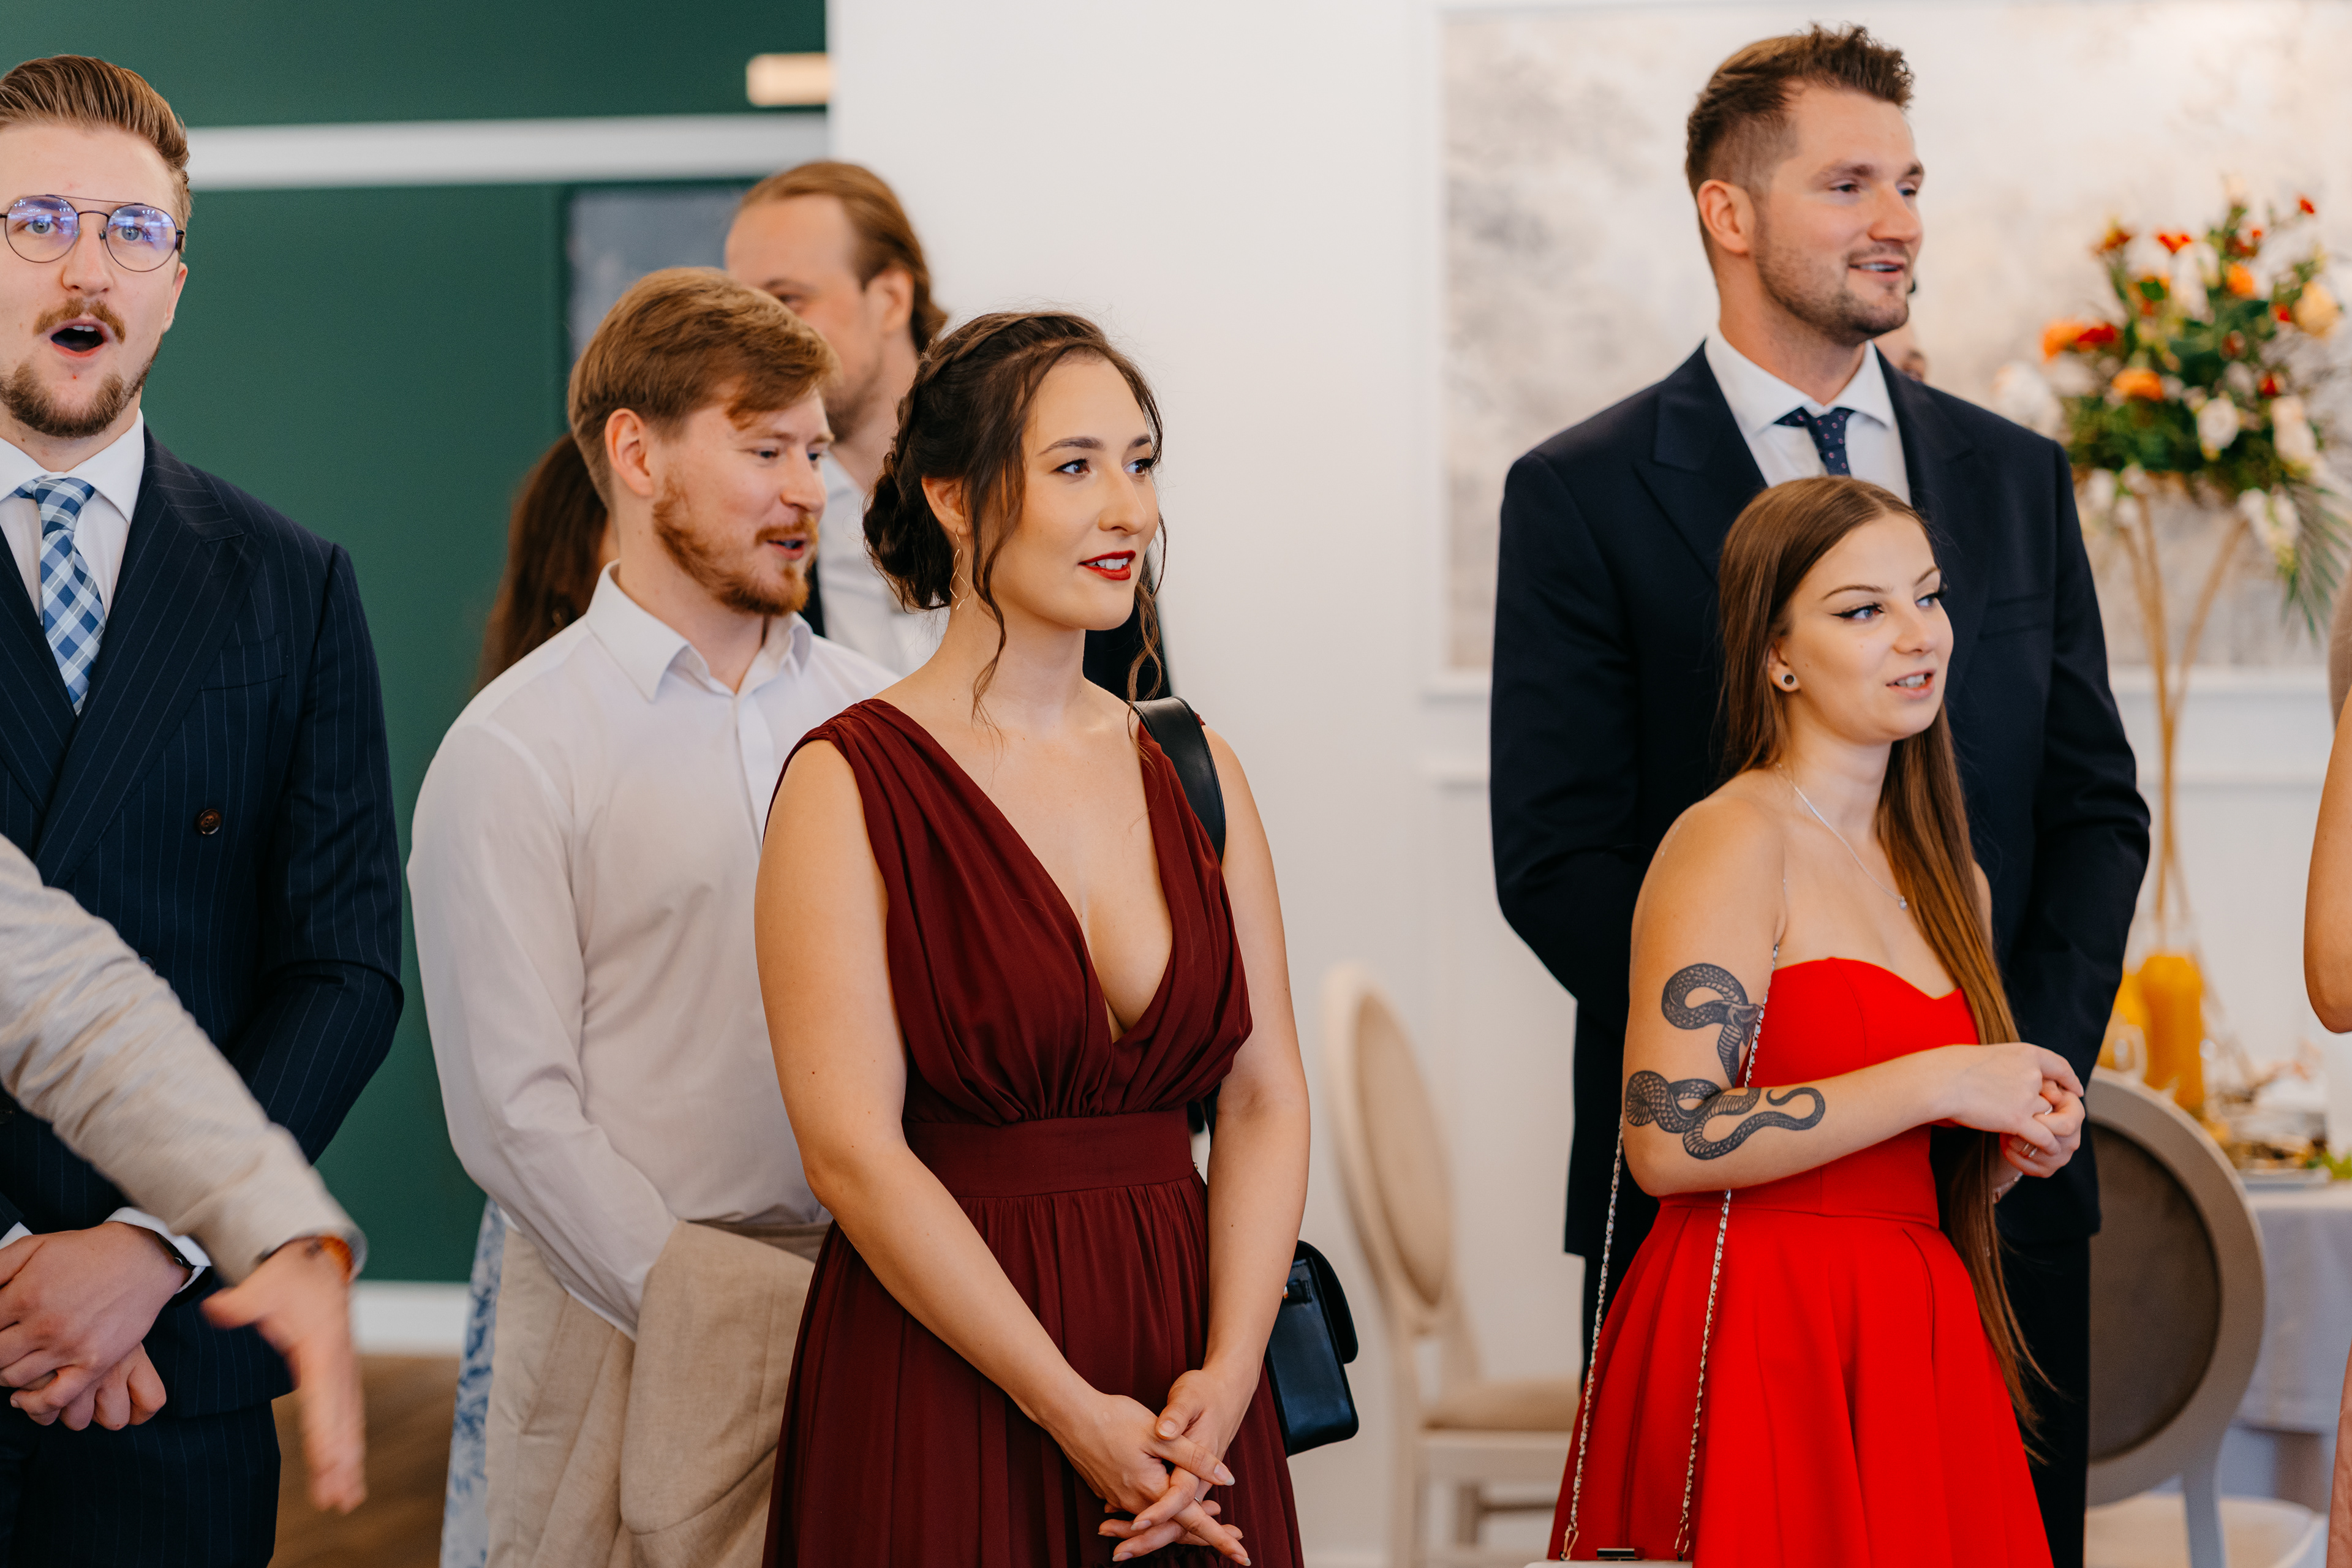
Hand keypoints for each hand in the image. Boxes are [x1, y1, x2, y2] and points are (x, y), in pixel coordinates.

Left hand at [0, 1223, 184, 1415]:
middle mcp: (43, 1325)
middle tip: (2, 1345)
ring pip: (14, 1377)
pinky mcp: (93, 1363)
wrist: (143, 1258)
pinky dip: (33, 1404)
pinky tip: (22, 1398)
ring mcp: (69, 1347)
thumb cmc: (87, 1251)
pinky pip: (55, 1397)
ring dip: (4, 1374)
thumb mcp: (36, 1244)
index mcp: (25, 1295)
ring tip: (10, 1363)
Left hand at [204, 1239, 364, 1512]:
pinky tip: (347, 1471)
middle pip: (343, 1418)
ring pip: (350, 1421)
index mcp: (322, 1344)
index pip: (324, 1396)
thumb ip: (240, 1303)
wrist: (319, 1258)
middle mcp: (339, 1361)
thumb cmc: (289, 1276)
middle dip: (341, 1460)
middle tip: (337, 1498)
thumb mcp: (264, 1285)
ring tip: (345, 1499)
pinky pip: (349, 1415)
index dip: (326, 1432)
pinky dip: (350, 1445)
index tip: (327, 1464)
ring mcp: (344, 1368)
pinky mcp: (341, 1373)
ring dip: (349, 1460)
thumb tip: (217, 1309)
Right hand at [1048, 1388, 1244, 1563]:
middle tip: (1236, 1537)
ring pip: (1158, 1520)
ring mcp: (1119, 1499)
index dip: (1220, 1538)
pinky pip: (1140, 1511)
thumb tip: (1227, 1479)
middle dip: (1206, 1534)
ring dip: (1183, 1519)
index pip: (1193, 1521)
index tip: (1243, 1556)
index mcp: (1151, 1490)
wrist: (1070, 1416)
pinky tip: (1170, 1500)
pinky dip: (1160, 1511)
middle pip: (1176, 1528)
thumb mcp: (1160, 1435)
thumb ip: (1194, 1457)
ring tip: (1213, 1513)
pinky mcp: (1109, 1491)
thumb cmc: (1116, 1419)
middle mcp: (1134, 1503)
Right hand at [1935, 1043, 2081, 1157]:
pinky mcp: (2018, 1120)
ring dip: (2045, 1128)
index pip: (2059, 1066)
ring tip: (2038, 1136)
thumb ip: (2007, 1066)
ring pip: (2049, 1118)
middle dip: (2046, 1108)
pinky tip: (2046, 1150)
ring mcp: (2027, 1098)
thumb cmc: (1953, 1066)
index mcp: (2027, 1054)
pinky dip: (2047, 1146)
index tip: (2075, 1089)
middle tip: (2043, 1116)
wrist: (1941, 1080)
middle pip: (2050, 1096)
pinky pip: (2044, 1138)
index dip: (2070, 1079)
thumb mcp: (1988, 1055)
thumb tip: (2008, 1076)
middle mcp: (2032, 1074)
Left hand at [1999, 1079, 2085, 1182]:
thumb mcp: (2039, 1082)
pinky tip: (2006, 1138)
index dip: (2043, 1121)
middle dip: (2025, 1132)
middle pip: (2049, 1144)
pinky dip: (2010, 1152)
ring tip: (2006, 1127)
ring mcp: (2060, 1158)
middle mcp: (2073, 1140)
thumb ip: (2046, 1084)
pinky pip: (2024, 1166)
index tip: (2027, 1114)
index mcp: (2076, 1115)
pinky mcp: (2046, 1170)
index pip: (2067, 1126)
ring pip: (2033, 1155)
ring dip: (2013, 1141)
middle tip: (2009, 1121)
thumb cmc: (2033, 1093)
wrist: (2026, 1115)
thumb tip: (2053, 1097)